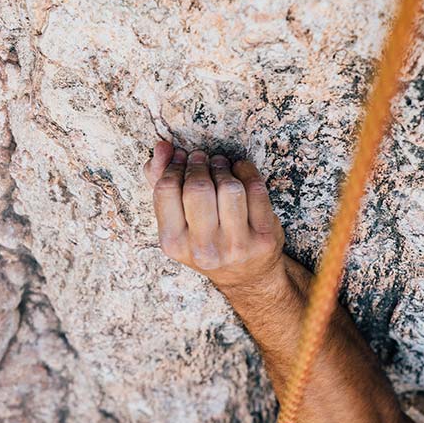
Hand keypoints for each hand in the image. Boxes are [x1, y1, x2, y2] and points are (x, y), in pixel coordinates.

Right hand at [143, 141, 284, 291]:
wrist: (245, 275)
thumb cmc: (204, 239)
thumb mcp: (176, 220)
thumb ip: (160, 181)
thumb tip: (161, 147)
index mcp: (173, 244)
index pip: (166, 190)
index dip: (174, 166)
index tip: (181, 158)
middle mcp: (203, 249)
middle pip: (198, 188)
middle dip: (199, 164)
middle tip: (201, 159)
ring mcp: (236, 245)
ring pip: (229, 187)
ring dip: (223, 167)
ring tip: (220, 165)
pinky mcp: (263, 238)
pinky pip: (256, 190)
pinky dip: (247, 171)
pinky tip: (240, 171)